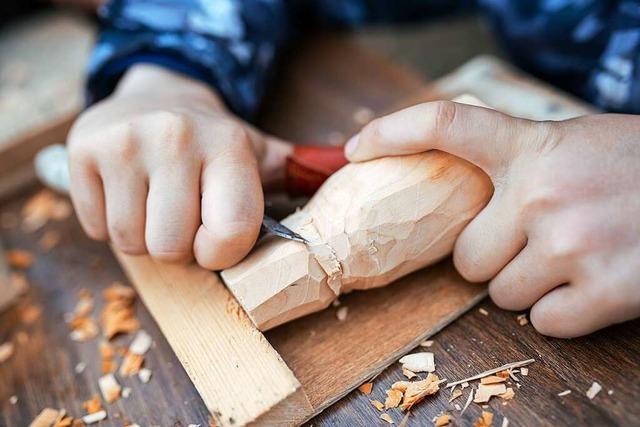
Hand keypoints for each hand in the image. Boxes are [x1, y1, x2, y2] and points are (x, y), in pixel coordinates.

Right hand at [68, 64, 291, 268]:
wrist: (159, 95)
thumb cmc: (214, 143)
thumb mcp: (260, 153)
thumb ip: (299, 171)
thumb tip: (348, 171)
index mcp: (230, 147)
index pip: (229, 234)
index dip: (219, 252)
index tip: (214, 239)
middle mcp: (176, 138)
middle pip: (171, 248)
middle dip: (178, 245)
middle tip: (182, 215)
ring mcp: (124, 143)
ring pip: (131, 243)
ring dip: (144, 236)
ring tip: (156, 201)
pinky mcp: (82, 151)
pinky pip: (97, 228)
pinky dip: (111, 223)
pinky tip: (127, 193)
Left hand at [345, 101, 639, 337]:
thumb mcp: (579, 147)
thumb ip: (524, 166)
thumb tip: (471, 205)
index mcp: (536, 145)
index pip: (448, 124)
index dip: (395, 132)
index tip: (358, 148)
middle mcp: (544, 192)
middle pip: (468, 258)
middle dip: (496, 259)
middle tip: (538, 243)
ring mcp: (572, 242)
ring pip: (502, 295)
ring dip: (532, 287)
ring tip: (577, 259)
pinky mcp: (605, 290)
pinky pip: (543, 323)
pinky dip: (564, 314)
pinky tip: (596, 285)